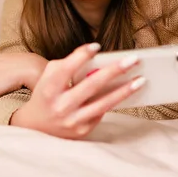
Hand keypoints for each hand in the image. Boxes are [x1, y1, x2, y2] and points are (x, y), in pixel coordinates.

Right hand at [10, 43, 144, 139]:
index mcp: (49, 88)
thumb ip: (68, 65)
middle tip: (134, 60)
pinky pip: (102, 113)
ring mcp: (72, 120)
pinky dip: (114, 101)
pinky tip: (126, 92)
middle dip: (115, 71)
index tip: (97, 45)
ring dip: (124, 91)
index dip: (82, 55)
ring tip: (141, 80)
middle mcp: (60, 105)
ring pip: (103, 104)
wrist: (37, 126)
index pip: (67, 68)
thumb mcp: (49, 76)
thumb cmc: (47, 93)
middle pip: (92, 85)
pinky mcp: (82, 130)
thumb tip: (95, 55)